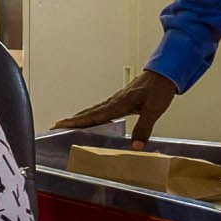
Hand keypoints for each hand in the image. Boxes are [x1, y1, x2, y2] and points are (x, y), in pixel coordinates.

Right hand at [54, 70, 179, 146]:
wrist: (165, 73)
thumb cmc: (159, 88)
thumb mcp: (154, 110)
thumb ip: (143, 128)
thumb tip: (135, 147)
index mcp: (119, 103)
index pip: (94, 115)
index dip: (77, 122)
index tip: (61, 124)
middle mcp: (114, 101)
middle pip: (89, 112)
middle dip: (72, 120)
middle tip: (55, 125)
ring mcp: (117, 99)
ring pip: (94, 110)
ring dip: (81, 118)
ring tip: (68, 124)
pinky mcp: (121, 100)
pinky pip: (102, 109)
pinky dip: (92, 114)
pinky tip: (92, 119)